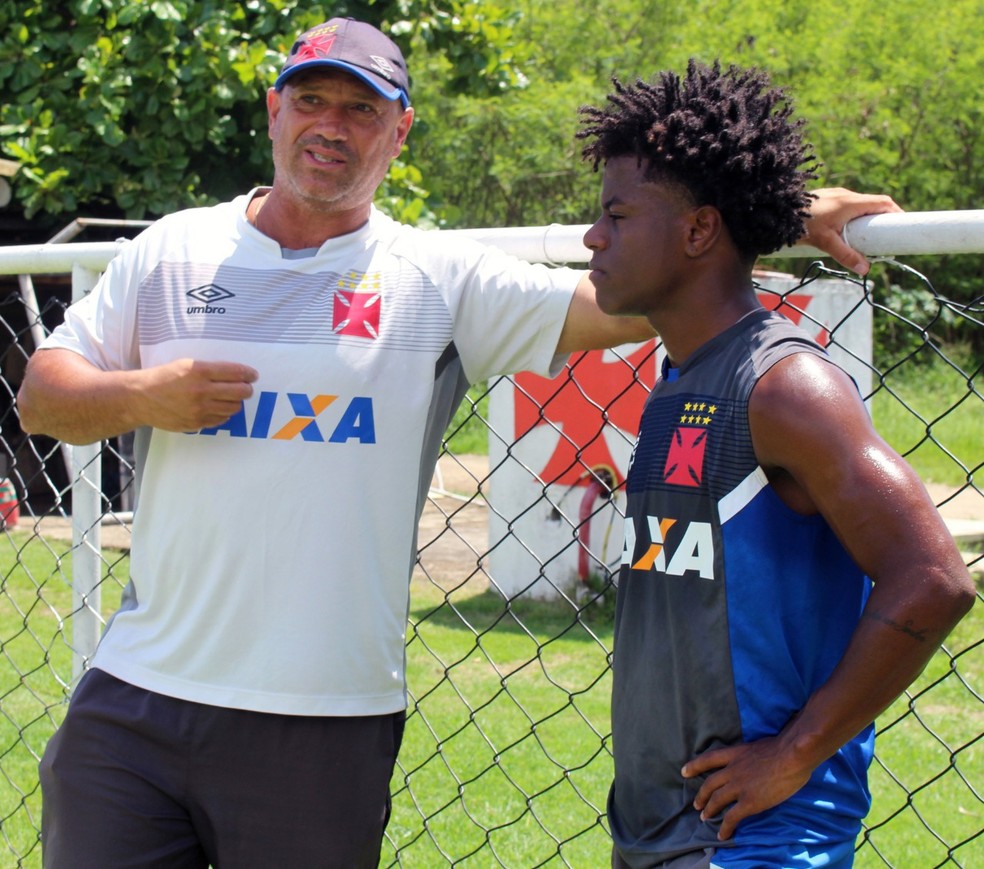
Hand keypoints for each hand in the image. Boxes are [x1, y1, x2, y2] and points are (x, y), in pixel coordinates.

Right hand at [139, 358, 258, 431]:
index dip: (248, 373)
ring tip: (230, 397)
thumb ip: (210, 369)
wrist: (139, 398)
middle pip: (240, 392)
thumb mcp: (185, 364)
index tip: (253, 375)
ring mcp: (199, 409)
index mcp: (198, 370)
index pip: (235, 372)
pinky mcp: (196, 423)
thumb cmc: (163, 377)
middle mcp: (201, 390)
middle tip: (246, 387)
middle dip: (246, 389)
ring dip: (235, 402)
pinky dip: (223, 413)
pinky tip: (218, 407)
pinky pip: (221, 419)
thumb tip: (236, 375)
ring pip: (233, 407)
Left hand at [680, 735, 814, 840]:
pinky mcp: (749, 803)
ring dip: (709, 810)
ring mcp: (739, 787)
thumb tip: (753, 761)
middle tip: (696, 804)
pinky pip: (732, 817)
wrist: (790, 757)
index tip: (684, 772)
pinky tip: (722, 835)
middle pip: (710, 783)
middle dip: (701, 795)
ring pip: (716, 800)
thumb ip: (750, 756)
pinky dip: (725, 827)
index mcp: (734, 754)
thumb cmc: (782, 747)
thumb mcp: (758, 746)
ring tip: (704, 817)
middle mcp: (732, 770)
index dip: (695, 766)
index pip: (708, 759)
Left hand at [802, 187, 902, 274]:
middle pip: (873, 203)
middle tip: (886, 236)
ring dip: (867, 217)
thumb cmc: (803, 225)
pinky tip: (847, 229)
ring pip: (859, 204)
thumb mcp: (826, 242)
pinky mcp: (826, 198)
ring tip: (868, 235)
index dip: (895, 213)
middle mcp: (846, 194)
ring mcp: (835, 195)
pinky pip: (847, 205)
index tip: (901, 227)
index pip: (883, 202)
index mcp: (851, 202)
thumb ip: (846, 256)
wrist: (778, 211)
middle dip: (882, 218)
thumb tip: (866, 270)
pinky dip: (854, 215)